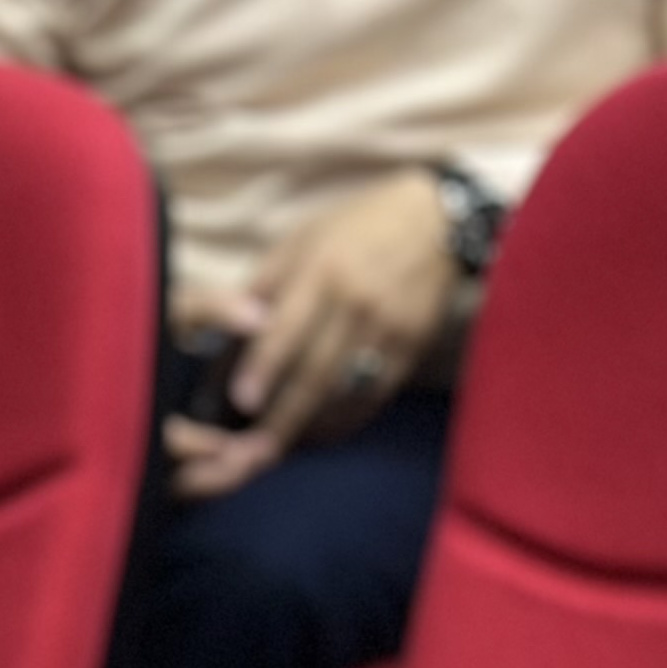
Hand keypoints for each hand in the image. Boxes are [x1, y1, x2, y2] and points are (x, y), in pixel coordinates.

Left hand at [163, 170, 459, 497]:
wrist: (438, 219)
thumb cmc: (357, 226)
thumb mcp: (304, 239)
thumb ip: (266, 284)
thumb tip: (228, 327)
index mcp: (323, 272)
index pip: (288, 329)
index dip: (264, 368)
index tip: (241, 401)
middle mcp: (358, 302)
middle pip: (316, 371)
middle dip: (283, 416)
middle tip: (251, 448)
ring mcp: (389, 326)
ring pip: (346, 389)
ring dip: (311, 424)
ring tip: (279, 446)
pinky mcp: (413, 344)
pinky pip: (376, 392)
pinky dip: (347, 416)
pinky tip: (322, 430)